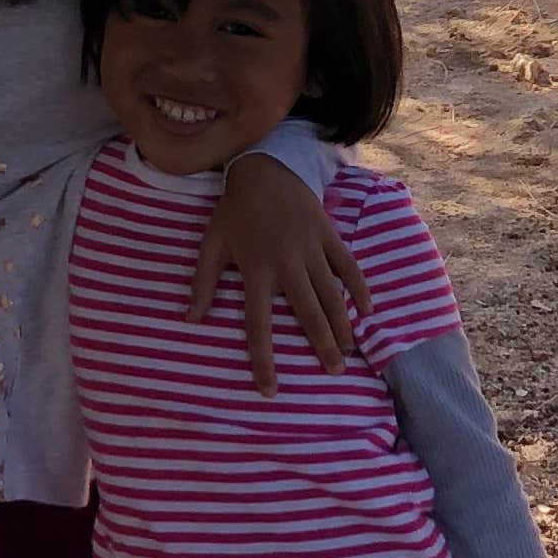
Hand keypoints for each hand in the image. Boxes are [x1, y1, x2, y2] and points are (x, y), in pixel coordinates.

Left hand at [190, 150, 370, 392]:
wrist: (264, 168)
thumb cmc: (235, 210)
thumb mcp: (212, 243)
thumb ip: (203, 282)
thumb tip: (191, 319)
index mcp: (255, 270)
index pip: (258, 324)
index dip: (263, 359)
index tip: (270, 389)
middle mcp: (286, 264)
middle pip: (307, 313)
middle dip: (322, 345)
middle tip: (334, 371)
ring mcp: (310, 249)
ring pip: (331, 294)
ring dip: (342, 324)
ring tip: (349, 351)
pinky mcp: (328, 236)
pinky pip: (347, 266)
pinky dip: (359, 287)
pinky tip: (367, 310)